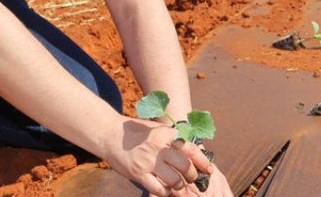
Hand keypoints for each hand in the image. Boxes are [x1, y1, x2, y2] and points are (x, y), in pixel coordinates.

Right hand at [110, 119, 225, 195]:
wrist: (110, 135)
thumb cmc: (137, 132)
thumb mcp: (157, 129)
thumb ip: (174, 138)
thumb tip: (196, 149)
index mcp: (166, 134)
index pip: (191, 149)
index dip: (204, 162)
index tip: (210, 170)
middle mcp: (159, 147)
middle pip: (186, 167)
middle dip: (192, 176)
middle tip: (192, 179)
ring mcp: (148, 161)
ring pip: (174, 181)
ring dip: (180, 186)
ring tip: (178, 185)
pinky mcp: (139, 173)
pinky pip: (158, 189)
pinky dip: (165, 191)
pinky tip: (164, 189)